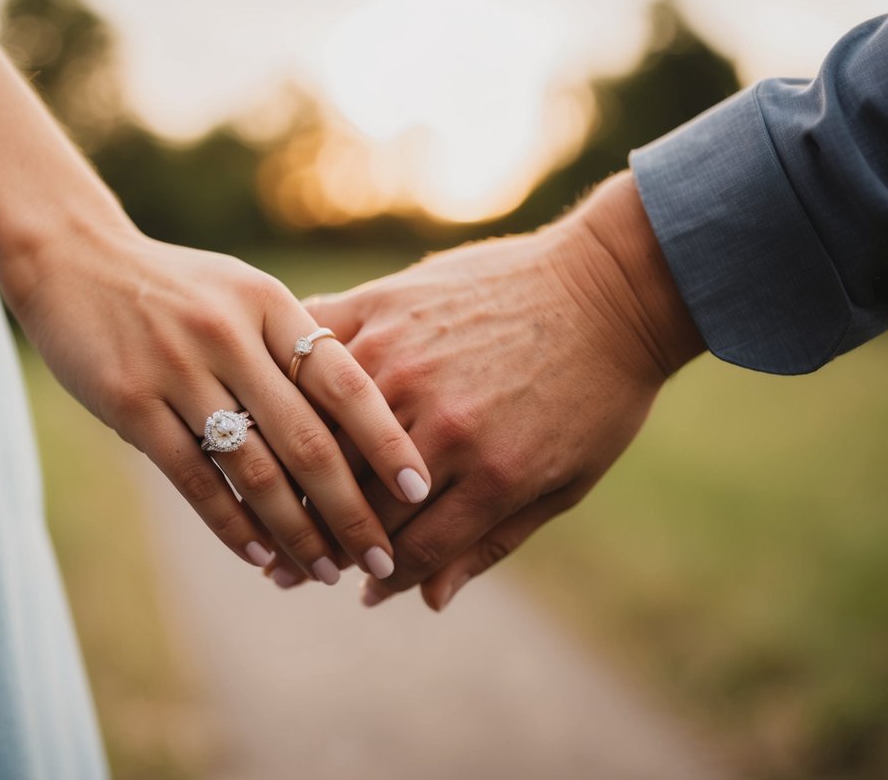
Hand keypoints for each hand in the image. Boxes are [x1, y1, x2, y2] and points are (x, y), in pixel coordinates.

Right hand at [0, 210, 430, 583]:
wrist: (73, 257)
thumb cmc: (175, 286)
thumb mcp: (243, 293)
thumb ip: (293, 343)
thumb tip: (356, 420)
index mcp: (271, 306)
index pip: (345, 383)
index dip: (387, 441)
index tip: (420, 491)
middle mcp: (231, 336)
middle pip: (308, 438)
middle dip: (350, 509)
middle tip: (380, 558)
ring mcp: (179, 369)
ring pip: (254, 469)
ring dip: (295, 530)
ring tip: (324, 571)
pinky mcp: (131, 403)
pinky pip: (194, 478)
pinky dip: (232, 524)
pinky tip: (261, 557)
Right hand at [274, 173, 703, 605]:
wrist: (611, 286)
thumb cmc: (598, 391)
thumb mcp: (564, 482)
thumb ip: (491, 543)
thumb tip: (427, 601)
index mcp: (493, 474)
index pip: (411, 548)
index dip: (380, 577)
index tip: (358, 589)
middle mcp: (441, 422)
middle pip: (358, 500)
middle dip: (325, 542)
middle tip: (296, 566)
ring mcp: (407, 359)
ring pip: (326, 431)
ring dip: (296, 473)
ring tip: (276, 501)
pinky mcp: (388, 306)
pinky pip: (321, 350)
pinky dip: (295, 381)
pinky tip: (278, 406)